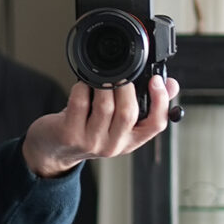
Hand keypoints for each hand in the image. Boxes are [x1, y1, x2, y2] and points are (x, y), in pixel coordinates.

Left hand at [22, 74, 177, 177]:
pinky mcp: (70, 135)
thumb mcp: (118, 122)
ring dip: (103, 84)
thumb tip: (170, 84)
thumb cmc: (87, 129)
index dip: (160, 101)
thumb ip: (143, 103)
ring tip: (100, 76)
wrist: (53, 149)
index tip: (157, 80)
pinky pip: (80, 102)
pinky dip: (82, 86)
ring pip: (105, 106)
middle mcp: (114, 145)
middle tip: (119, 74)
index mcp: (131, 140)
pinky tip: (82, 83)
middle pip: (128, 113)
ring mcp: (91, 142)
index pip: (156, 124)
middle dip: (125, 86)